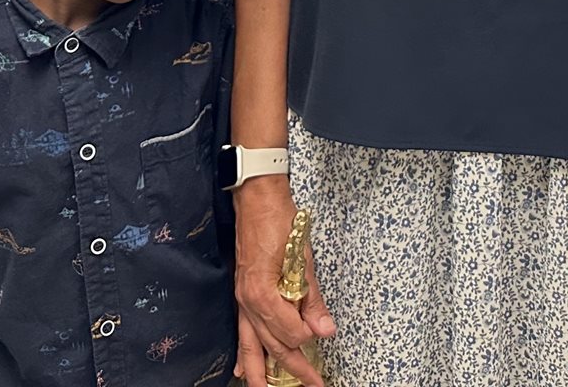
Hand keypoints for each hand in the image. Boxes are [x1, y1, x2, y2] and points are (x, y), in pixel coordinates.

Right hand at [233, 175, 334, 386]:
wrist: (257, 199)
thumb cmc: (280, 221)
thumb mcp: (303, 259)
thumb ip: (313, 299)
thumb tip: (325, 330)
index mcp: (263, 295)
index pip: (289, 333)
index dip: (307, 337)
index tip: (321, 335)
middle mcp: (248, 303)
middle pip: (272, 346)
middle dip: (293, 370)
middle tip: (314, 385)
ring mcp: (242, 300)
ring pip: (250, 347)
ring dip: (261, 374)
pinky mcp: (242, 294)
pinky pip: (241, 332)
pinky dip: (244, 354)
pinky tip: (243, 371)